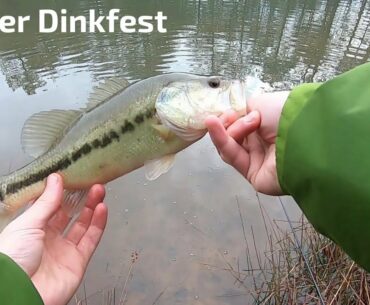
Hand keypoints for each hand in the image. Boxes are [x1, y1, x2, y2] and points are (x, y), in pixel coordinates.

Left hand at [0, 174, 107, 304]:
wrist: (20, 294)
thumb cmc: (13, 259)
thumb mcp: (28, 224)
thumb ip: (46, 202)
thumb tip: (56, 179)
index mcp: (32, 229)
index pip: (50, 206)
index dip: (62, 192)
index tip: (72, 177)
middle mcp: (48, 239)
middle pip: (69, 214)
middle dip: (80, 198)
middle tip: (91, 182)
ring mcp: (64, 250)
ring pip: (83, 225)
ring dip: (92, 207)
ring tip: (99, 191)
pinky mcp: (78, 261)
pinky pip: (91, 239)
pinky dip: (99, 224)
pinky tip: (102, 209)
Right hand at [206, 91, 289, 194]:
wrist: (302, 133)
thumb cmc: (283, 113)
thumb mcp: (259, 103)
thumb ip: (241, 110)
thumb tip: (231, 118)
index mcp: (265, 125)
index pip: (239, 123)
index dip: (229, 116)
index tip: (229, 110)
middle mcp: (262, 142)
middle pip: (231, 135)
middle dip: (226, 123)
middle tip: (229, 116)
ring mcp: (257, 159)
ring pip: (229, 146)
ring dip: (223, 131)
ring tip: (215, 121)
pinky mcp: (252, 174)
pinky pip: (233, 157)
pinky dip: (222, 141)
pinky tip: (213, 125)